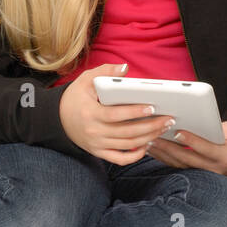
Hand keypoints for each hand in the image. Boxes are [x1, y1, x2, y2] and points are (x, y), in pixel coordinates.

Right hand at [58, 63, 175, 163]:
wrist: (57, 118)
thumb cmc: (75, 97)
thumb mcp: (85, 80)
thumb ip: (105, 71)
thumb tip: (125, 68)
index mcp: (90, 113)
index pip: (116, 115)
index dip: (135, 112)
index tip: (153, 107)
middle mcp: (94, 132)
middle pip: (127, 132)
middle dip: (150, 126)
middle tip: (168, 119)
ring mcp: (97, 144)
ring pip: (127, 145)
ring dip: (148, 138)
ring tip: (163, 128)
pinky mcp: (99, 152)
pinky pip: (120, 159)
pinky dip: (135, 155)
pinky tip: (147, 145)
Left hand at [144, 120, 226, 178]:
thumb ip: (214, 128)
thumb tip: (192, 121)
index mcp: (226, 156)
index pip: (205, 148)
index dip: (191, 140)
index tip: (177, 131)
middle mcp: (215, 169)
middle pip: (187, 158)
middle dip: (169, 147)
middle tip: (153, 136)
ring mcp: (207, 175)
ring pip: (181, 164)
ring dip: (163, 154)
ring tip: (148, 142)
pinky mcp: (200, 175)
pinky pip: (181, 167)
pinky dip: (167, 158)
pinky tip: (155, 151)